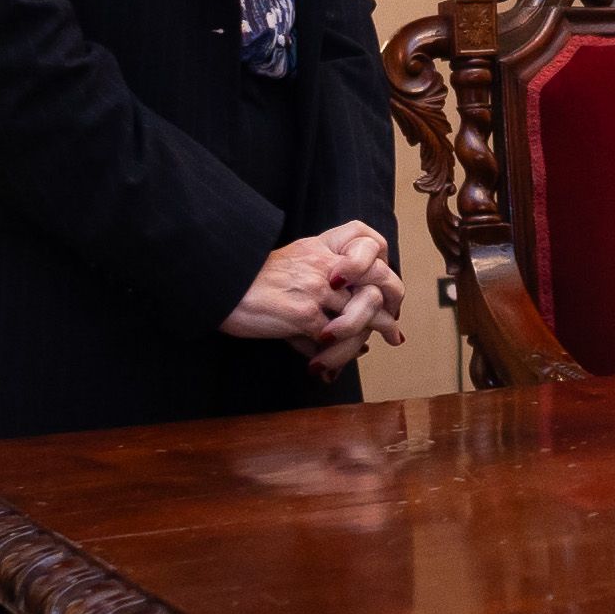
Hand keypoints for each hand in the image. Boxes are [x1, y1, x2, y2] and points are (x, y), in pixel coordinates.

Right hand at [220, 222, 406, 374]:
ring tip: (369, 349)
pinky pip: (333, 339)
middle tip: (393, 332)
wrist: (221, 287)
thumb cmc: (251, 284)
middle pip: (377, 281)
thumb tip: (342, 337)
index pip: (368, 246)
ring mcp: (317, 290)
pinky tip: (326, 367)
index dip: (383, 270)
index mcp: (322, 248)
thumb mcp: (290, 270)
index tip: (388, 296)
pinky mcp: (304, 315)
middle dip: (388, 308)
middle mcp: (325, 265)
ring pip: (360, 315)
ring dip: (364, 338)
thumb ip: (318, 293)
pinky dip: (334, 356)